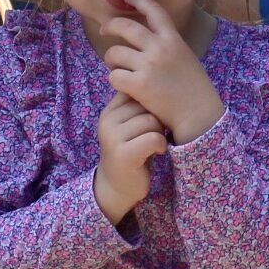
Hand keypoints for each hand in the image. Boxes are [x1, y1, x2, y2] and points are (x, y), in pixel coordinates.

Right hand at [92, 91, 165, 223]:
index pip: (136, 91)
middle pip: (146, 105)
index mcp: (109, 111)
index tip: (154, 118)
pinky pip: (153, 138)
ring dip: (160, 133)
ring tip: (155, 143)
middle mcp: (107, 121)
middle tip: (156, 134)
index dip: (151, 103)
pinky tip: (158, 152)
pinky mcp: (124, 154)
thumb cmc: (131, 151)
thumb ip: (137, 107)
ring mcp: (113, 138)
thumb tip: (157, 83)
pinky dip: (161, 145)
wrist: (117, 186)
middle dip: (157, 119)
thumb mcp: (130, 125)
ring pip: (151, 121)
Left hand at [102, 0, 224, 143]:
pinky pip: (114, 76)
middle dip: (111, 26)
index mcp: (173, 39)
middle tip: (105, 30)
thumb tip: (147, 39)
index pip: (154, 10)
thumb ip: (168, 46)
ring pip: (114, 53)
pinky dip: (115, 80)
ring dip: (111, 60)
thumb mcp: (186, 58)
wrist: (199, 114)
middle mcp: (160, 48)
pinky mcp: (139, 84)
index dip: (138, 0)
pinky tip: (123, 86)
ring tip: (117, 68)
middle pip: (126, 26)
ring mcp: (149, 65)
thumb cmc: (194, 90)